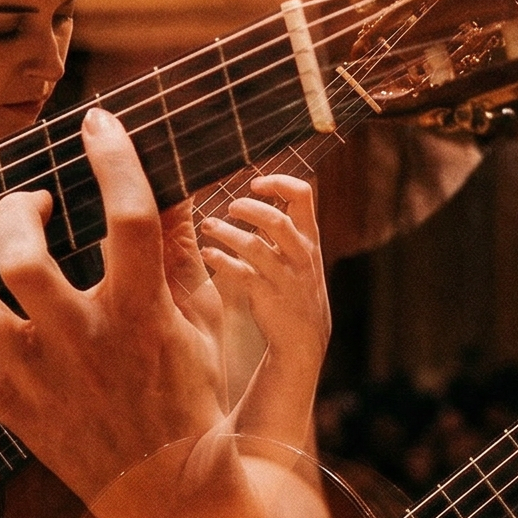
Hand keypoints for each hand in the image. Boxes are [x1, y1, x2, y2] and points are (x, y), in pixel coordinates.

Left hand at [0, 107, 225, 503]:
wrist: (167, 491)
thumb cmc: (190, 398)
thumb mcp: (201, 320)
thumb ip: (181, 249)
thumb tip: (170, 180)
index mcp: (141, 316)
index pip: (127, 219)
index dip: (112, 159)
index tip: (98, 123)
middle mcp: (80, 344)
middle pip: (22, 259)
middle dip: (16, 211)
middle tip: (29, 202)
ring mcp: (34, 378)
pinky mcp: (5, 405)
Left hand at [200, 175, 328, 367]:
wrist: (304, 335)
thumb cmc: (295, 286)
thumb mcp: (299, 253)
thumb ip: (284, 226)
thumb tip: (259, 193)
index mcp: (309, 237)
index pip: (302, 195)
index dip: (278, 182)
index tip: (255, 183)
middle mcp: (299, 254)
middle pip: (277, 221)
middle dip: (249, 208)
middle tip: (230, 206)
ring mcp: (284, 276)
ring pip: (254, 247)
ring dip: (227, 233)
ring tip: (208, 225)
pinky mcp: (267, 296)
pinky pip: (242, 274)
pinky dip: (222, 261)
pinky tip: (208, 253)